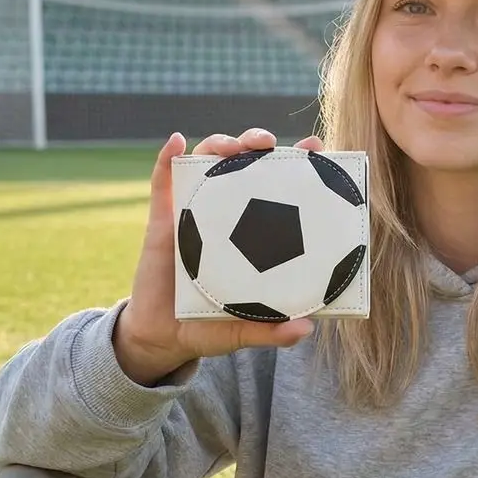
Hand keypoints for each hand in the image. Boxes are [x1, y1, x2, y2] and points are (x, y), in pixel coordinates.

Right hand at [113, 128, 324, 385]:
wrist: (163, 335)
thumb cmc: (210, 327)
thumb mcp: (244, 331)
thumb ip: (272, 331)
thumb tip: (306, 330)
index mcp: (254, 235)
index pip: (278, 189)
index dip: (296, 164)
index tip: (315, 148)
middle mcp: (227, 216)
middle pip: (243, 165)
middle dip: (256, 142)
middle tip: (267, 144)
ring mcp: (194, 213)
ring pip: (206, 164)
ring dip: (219, 145)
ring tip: (232, 146)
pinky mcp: (162, 219)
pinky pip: (162, 181)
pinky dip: (166, 157)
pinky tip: (175, 142)